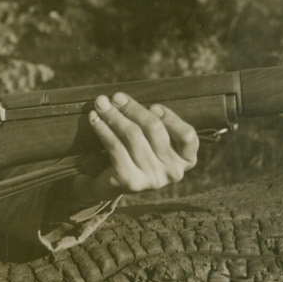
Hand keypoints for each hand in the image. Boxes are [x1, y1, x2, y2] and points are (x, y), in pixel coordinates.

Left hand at [74, 93, 198, 203]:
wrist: (113, 184)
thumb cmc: (138, 154)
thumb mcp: (153, 141)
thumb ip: (151, 123)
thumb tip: (122, 100)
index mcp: (186, 160)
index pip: (188, 135)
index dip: (171, 118)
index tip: (153, 105)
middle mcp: (173, 172)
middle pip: (155, 129)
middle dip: (133, 109)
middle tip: (116, 97)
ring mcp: (152, 179)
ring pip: (132, 135)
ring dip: (114, 115)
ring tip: (101, 104)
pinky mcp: (130, 181)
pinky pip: (115, 147)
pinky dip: (103, 129)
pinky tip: (95, 119)